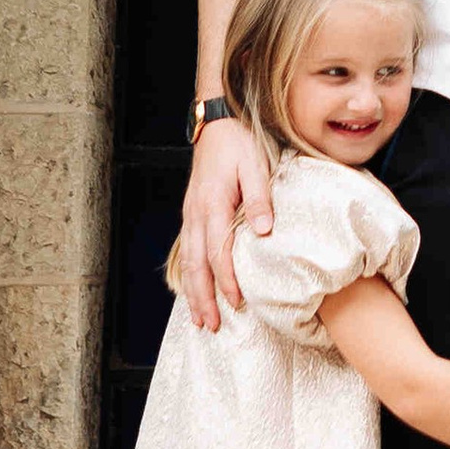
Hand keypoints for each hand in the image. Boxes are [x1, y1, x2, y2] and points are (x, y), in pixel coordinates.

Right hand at [177, 117, 272, 330]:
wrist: (215, 122)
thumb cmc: (237, 143)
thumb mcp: (255, 164)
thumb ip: (259, 198)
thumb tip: (263, 231)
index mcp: (213, 204)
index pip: (218, 252)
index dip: (227, 281)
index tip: (238, 303)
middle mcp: (196, 214)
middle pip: (196, 265)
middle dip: (202, 298)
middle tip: (211, 326)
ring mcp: (190, 214)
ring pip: (187, 260)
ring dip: (192, 291)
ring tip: (199, 318)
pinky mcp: (191, 212)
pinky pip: (186, 250)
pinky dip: (188, 274)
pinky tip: (193, 289)